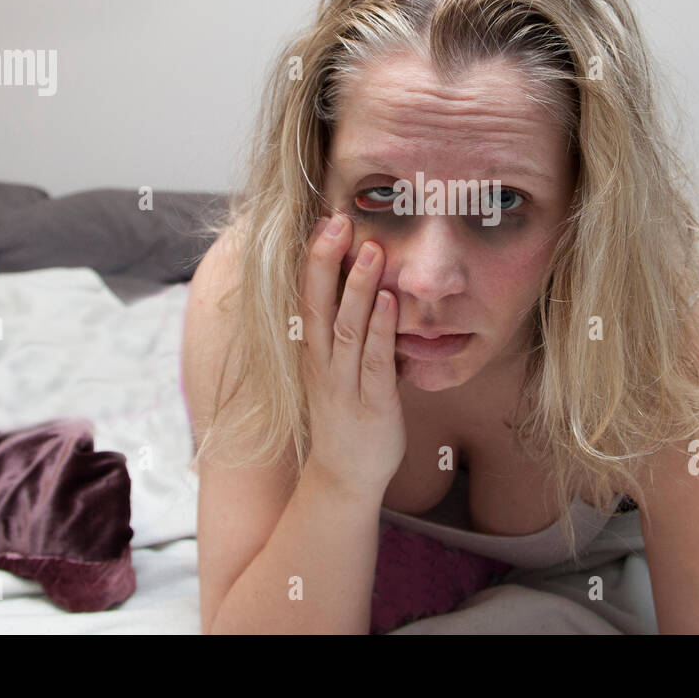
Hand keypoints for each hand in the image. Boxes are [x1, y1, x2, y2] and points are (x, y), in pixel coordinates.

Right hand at [298, 212, 405, 497]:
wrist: (344, 477)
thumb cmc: (347, 415)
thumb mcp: (339, 367)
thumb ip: (348, 331)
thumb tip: (364, 287)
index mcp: (313, 351)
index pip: (307, 296)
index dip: (314, 258)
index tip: (326, 220)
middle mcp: (322, 364)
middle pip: (317, 304)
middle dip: (326, 261)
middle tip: (338, 220)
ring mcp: (344, 384)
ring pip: (346, 328)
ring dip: (359, 288)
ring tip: (372, 250)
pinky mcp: (372, 403)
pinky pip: (375, 361)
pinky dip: (382, 329)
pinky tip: (391, 301)